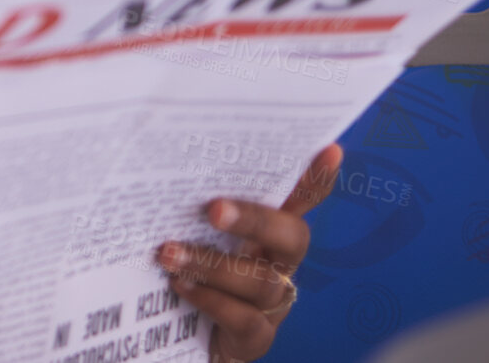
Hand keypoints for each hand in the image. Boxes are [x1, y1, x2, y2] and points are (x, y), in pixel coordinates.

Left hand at [154, 143, 342, 362]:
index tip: (330, 150)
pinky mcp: (255, 338)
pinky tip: (180, 285)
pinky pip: (245, 319)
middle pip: (292, 237)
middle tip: (214, 208)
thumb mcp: (188, 234)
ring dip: (214, 265)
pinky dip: (211, 299)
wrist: (177, 338)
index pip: (299, 200)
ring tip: (169, 253)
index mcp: (266, 232)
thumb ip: (188, 208)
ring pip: (261, 281)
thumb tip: (159, 166)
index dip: (316, 179)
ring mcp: (272, 303)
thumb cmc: (184, 273)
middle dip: (255, 219)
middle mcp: (278, 264)